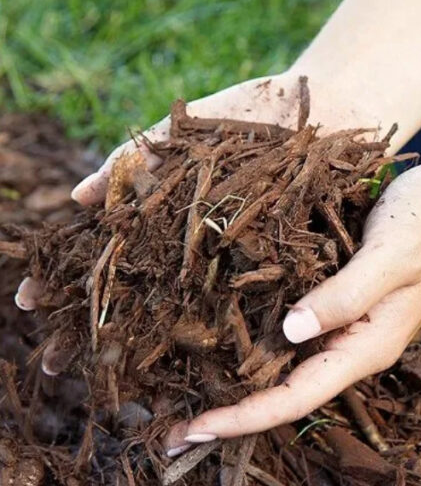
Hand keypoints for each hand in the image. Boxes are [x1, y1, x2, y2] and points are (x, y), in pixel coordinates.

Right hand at [15, 71, 337, 373]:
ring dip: (146, 342)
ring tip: (108, 374)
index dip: (67, 278)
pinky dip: (218, 330)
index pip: (108, 252)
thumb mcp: (185, 133)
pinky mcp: (279, 268)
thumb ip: (133, 160)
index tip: (27, 302)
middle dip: (96, 327)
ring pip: (184, 307)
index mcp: (170, 214)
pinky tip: (190, 359)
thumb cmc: (251, 114)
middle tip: (55, 362)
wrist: (326, 111)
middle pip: (137, 290)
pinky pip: (245, 302)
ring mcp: (237, 260)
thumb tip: (77, 197)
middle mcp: (198, 246)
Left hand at [18, 111, 420, 452]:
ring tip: (176, 389)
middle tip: (167, 425)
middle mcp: (350, 344)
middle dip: (230, 411)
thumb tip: (290, 332)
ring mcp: (342, 324)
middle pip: (284, 393)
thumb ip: (346, 294)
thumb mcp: (391, 256)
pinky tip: (212, 332)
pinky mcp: (334, 300)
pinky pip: (286, 331)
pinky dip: (248, 339)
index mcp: (366, 347)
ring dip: (234, 380)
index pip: (298, 397)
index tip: (194, 429)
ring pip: (282, 365)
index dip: (245, 418)